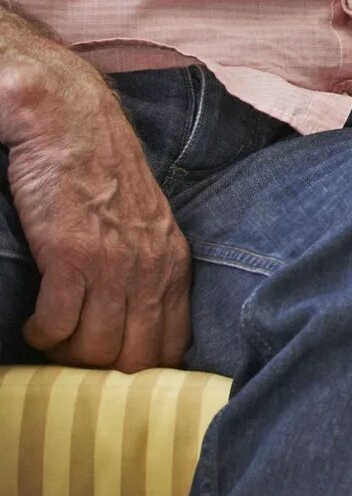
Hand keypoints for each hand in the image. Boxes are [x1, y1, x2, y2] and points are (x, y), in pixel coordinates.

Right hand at [0, 52, 188, 370]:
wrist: (69, 123)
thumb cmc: (100, 174)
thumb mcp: (144, 224)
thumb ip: (148, 268)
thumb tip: (136, 320)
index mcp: (172, 263)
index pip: (172, 345)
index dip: (142, 371)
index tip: (113, 372)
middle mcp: (151, 269)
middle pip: (134, 358)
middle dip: (101, 370)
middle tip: (72, 360)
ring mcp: (113, 264)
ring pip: (94, 350)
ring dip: (66, 355)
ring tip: (51, 338)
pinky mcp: (71, 256)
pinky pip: (57, 326)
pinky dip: (41, 334)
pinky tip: (34, 321)